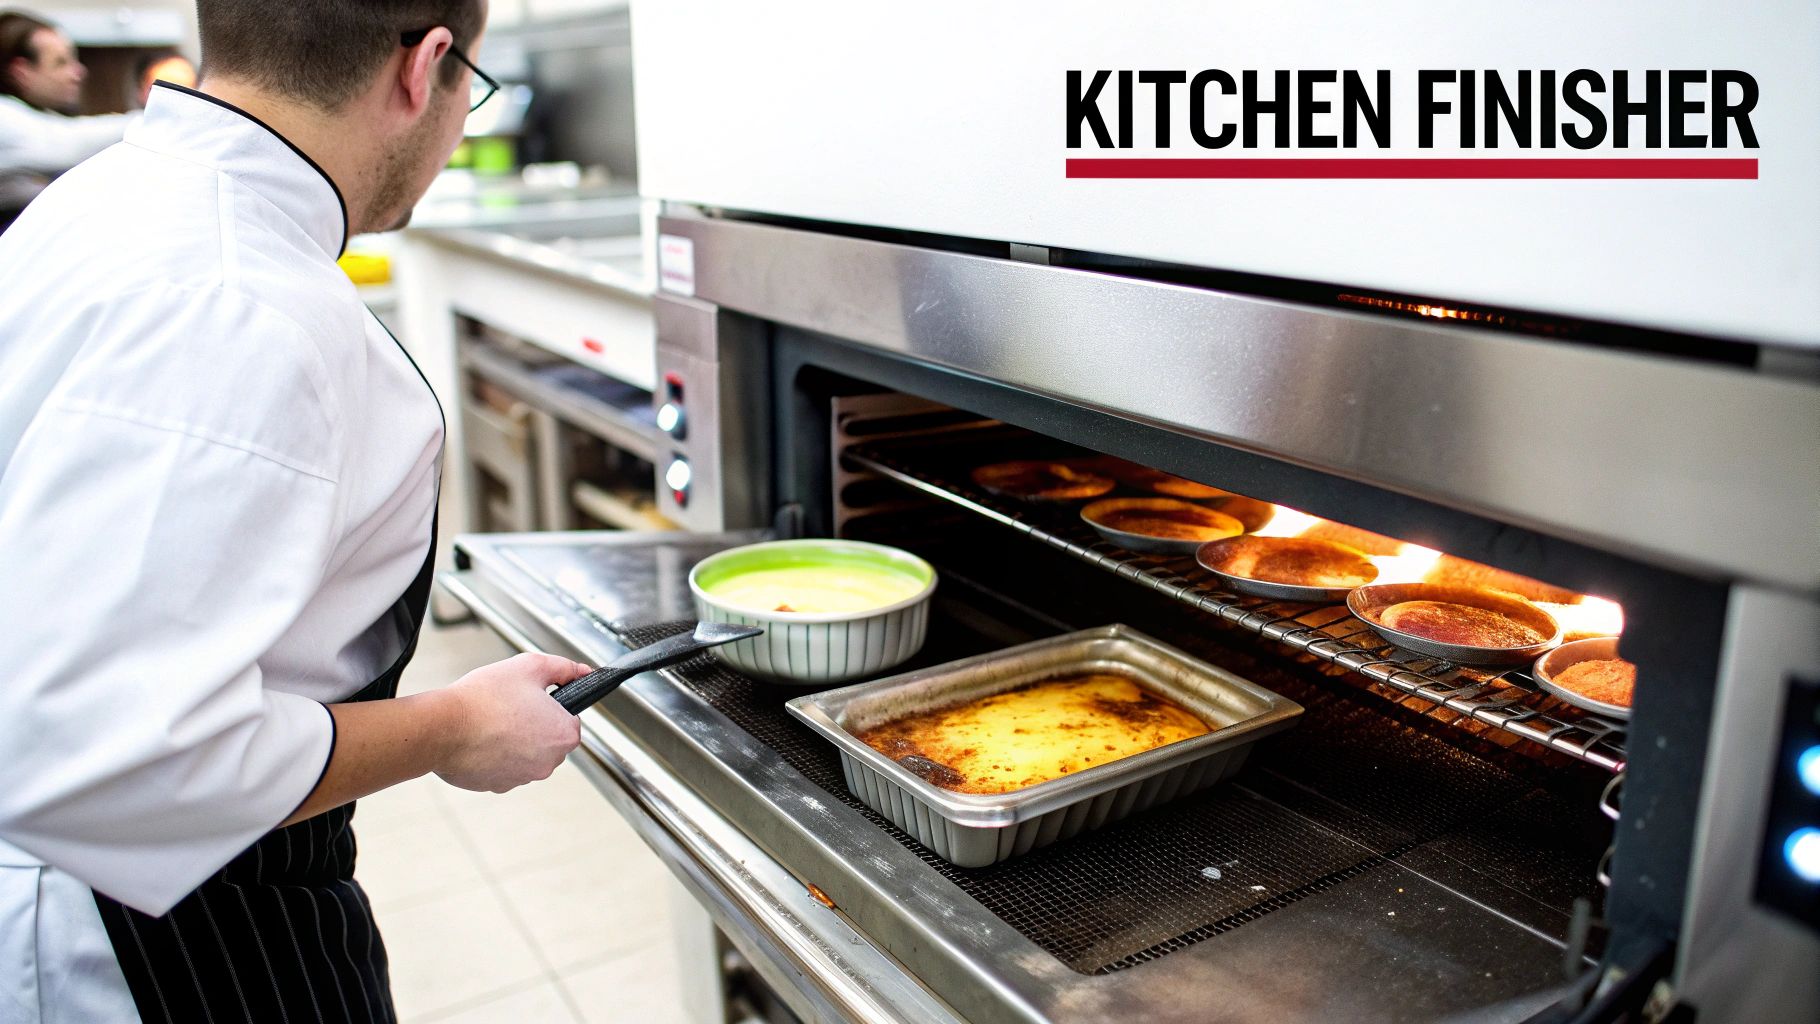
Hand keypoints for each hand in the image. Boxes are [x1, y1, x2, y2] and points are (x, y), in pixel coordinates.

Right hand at [434, 653, 587, 792]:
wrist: (443, 727)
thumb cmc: (485, 698)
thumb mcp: (530, 666)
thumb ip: (564, 668)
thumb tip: (583, 672)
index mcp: (563, 734)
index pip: (570, 719)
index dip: (552, 705)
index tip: (533, 699)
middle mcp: (548, 763)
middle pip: (549, 739)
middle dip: (534, 723)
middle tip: (510, 707)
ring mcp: (522, 778)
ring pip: (526, 754)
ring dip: (515, 740)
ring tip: (492, 721)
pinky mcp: (498, 786)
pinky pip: (503, 767)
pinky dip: (495, 754)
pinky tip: (481, 738)